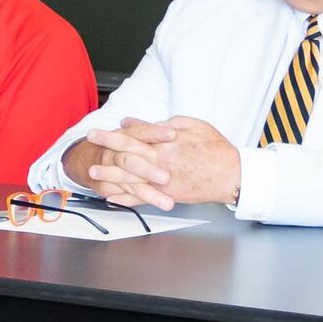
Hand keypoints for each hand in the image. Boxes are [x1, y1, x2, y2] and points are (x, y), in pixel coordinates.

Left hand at [83, 116, 235, 209]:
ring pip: (129, 177)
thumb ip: (167, 124)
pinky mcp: (167, 194)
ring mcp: (162, 179)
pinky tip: (113, 198)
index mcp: (166, 142)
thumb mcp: (194, 126)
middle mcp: (160, 160)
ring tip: (92, 173)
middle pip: (126, 153)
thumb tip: (144, 122)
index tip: (99, 130)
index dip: (113, 133)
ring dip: (109, 175)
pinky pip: (142, 198)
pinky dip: (126, 199)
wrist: (232, 175)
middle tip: (89, 145)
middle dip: (105, 148)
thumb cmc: (216, 150)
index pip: (133, 135)